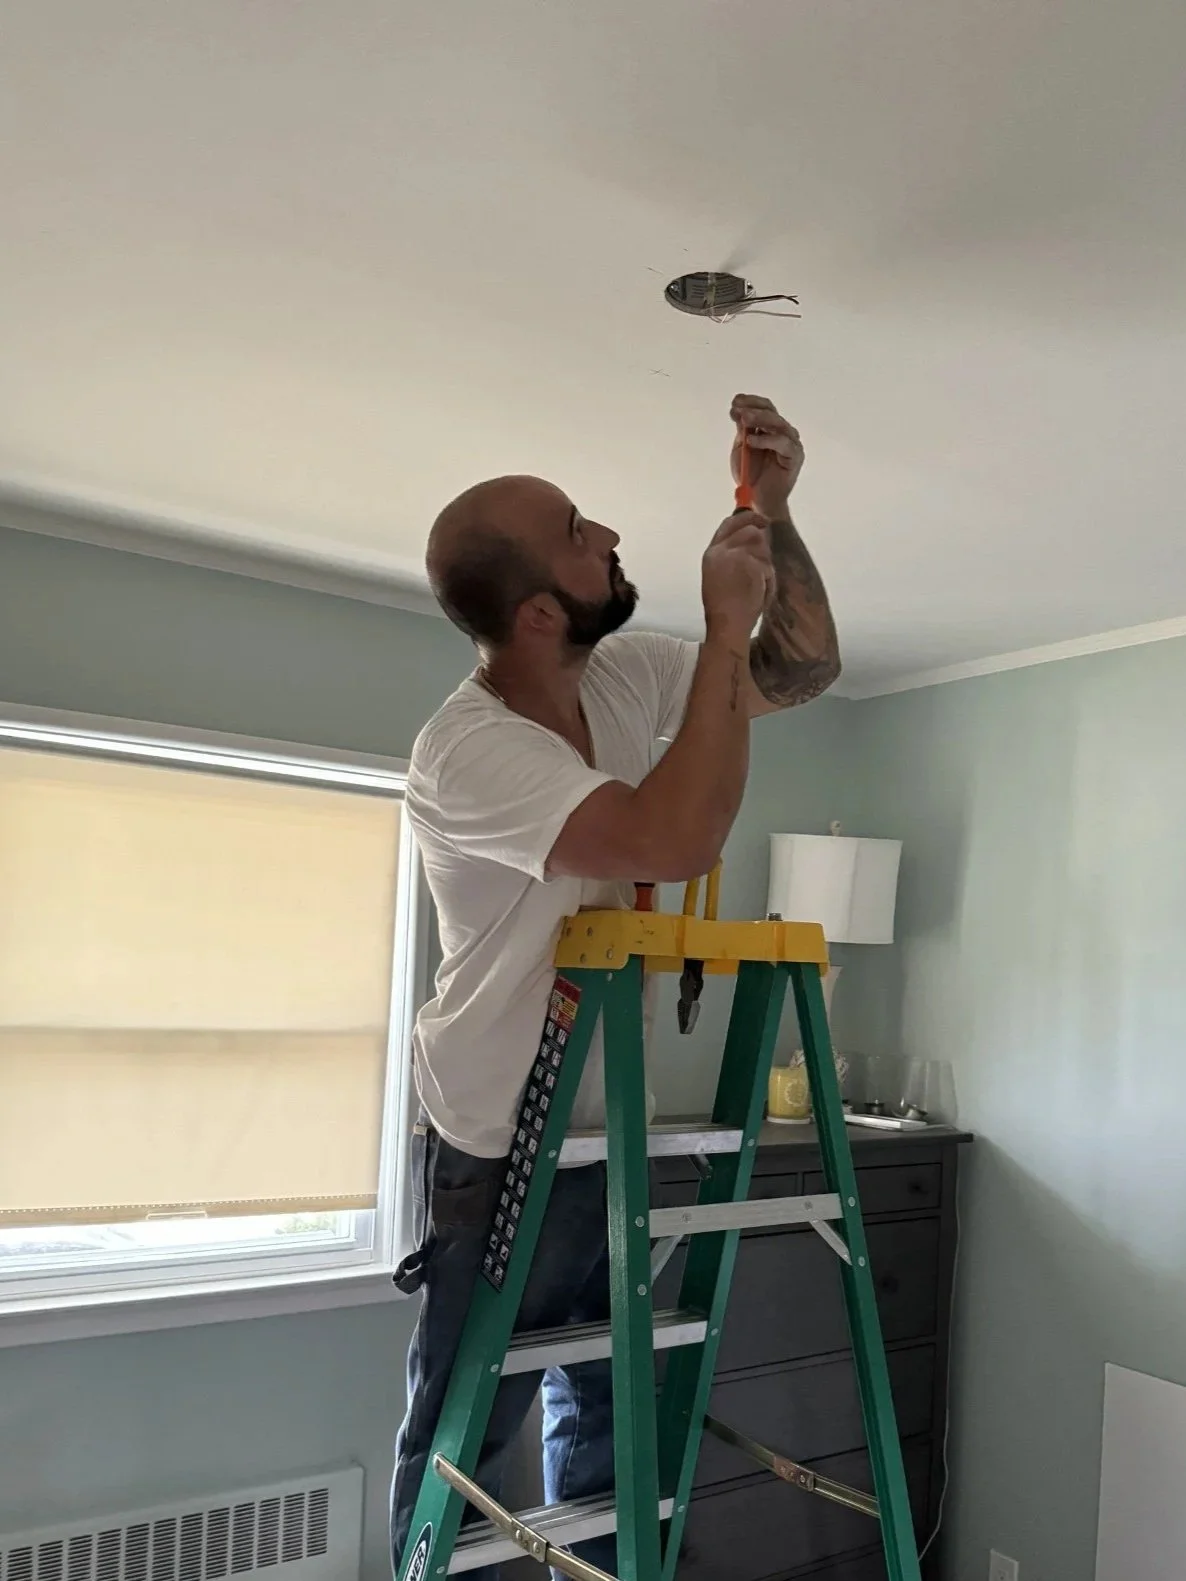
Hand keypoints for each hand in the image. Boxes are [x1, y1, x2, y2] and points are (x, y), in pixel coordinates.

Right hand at [701, 511, 774, 637]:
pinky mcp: (750, 563)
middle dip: (762, 542)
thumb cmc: (725, 608)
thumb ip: (732, 555)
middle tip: (765, 558)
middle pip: (750, 530)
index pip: (729, 524)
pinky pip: (768, 565)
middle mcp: (721, 550)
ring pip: (762, 547)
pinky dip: (768, 579)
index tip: (761, 519)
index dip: (747, 517)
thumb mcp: (720, 575)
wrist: (727, 624)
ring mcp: (735, 555)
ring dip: (765, 563)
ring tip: (758, 583)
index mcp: (711, 553)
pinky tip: (759, 591)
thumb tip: (753, 536)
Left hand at [729, 394, 803, 518]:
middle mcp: (783, 432)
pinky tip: (750, 440)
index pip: (764, 407)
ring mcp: (791, 443)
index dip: (750, 401)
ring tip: (743, 420)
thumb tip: (737, 409)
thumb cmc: (750, 475)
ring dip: (760, 419)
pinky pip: (783, 443)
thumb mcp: (741, 447)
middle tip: (738, 409)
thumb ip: (742, 429)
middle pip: (771, 412)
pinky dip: (766, 439)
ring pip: (778, 424)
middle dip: (753, 408)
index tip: (735, 401)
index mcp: (770, 428)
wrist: (757, 501)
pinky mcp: (795, 456)